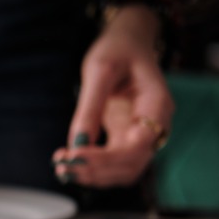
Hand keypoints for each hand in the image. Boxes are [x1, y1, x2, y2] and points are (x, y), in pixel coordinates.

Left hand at [53, 5, 173, 187]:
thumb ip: (90, 107)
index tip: (75, 154)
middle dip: (97, 171)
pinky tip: (69, 162)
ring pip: (123, 171)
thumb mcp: (99, 69)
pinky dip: (92, 168)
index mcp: (157, 105)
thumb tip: (77, 144)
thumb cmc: (118, 49)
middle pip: (132, 165)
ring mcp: (140, 134)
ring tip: (62, 167)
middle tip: (63, 167)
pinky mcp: (125, 138)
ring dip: (93, 175)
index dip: (107, 158)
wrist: (126, 43)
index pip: (138, 146)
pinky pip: (113, 163)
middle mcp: (154, 125)